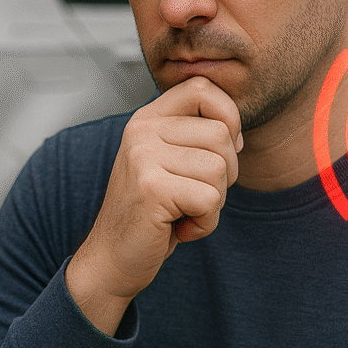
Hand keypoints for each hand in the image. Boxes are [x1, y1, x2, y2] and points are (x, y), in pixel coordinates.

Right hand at [65, 76, 241, 335]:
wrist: (111, 259)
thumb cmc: (149, 214)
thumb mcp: (168, 163)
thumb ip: (193, 137)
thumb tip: (237, 131)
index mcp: (147, 119)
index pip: (202, 88)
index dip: (228, 116)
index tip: (222, 151)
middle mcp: (141, 130)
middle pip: (221, 134)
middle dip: (224, 174)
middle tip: (193, 196)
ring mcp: (143, 157)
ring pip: (220, 169)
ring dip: (214, 202)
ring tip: (183, 212)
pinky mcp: (152, 188)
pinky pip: (210, 200)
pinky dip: (205, 223)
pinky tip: (180, 229)